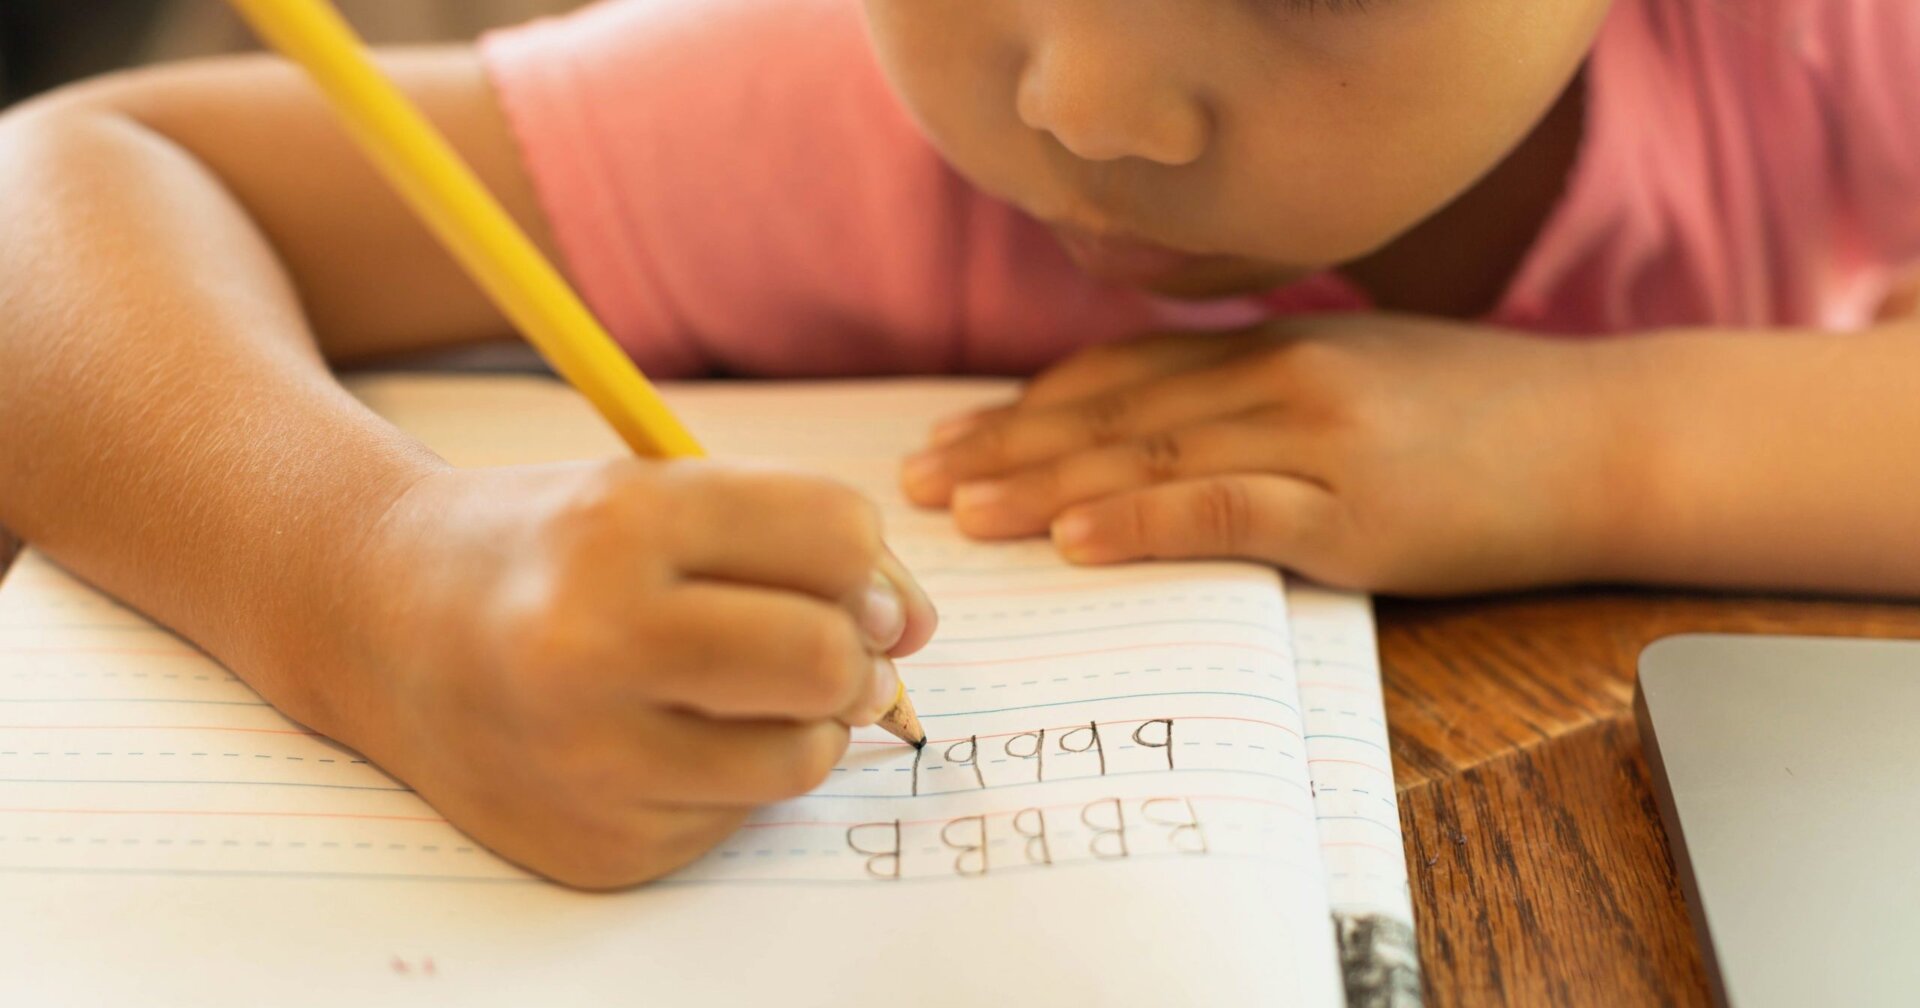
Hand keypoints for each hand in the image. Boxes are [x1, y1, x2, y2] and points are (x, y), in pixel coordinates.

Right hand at [332, 459, 936, 888]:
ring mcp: (591, 760)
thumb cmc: (548, 551)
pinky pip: (741, 817)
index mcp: (621, 523)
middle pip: (826, 657)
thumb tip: (916, 630)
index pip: (834, 533)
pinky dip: (733, 776)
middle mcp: (596, 643)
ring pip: (803, 755)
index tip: (852, 581)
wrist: (382, 626)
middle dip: (856, 653)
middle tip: (832, 650)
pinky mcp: (601, 844)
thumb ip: (793, 539)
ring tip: (747, 693)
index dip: (869, 563)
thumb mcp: (657, 495)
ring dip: (809, 723)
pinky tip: (667, 739)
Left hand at [901, 314, 1629, 593]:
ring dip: (1046, 487)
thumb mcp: (1361, 371)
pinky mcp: (1355, 507)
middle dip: (1007, 448)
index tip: (954, 435)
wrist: (1606, 439)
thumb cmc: (1484, 415)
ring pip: (1149, 456)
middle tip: (918, 481)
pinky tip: (1078, 541)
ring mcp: (1317, 437)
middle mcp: (1279, 376)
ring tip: (963, 516)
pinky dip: (1145, 521)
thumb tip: (1168, 420)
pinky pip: (1227, 509)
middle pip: (1113, 412)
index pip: (1121, 373)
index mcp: (1274, 345)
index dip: (1028, 406)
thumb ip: (1264, 387)